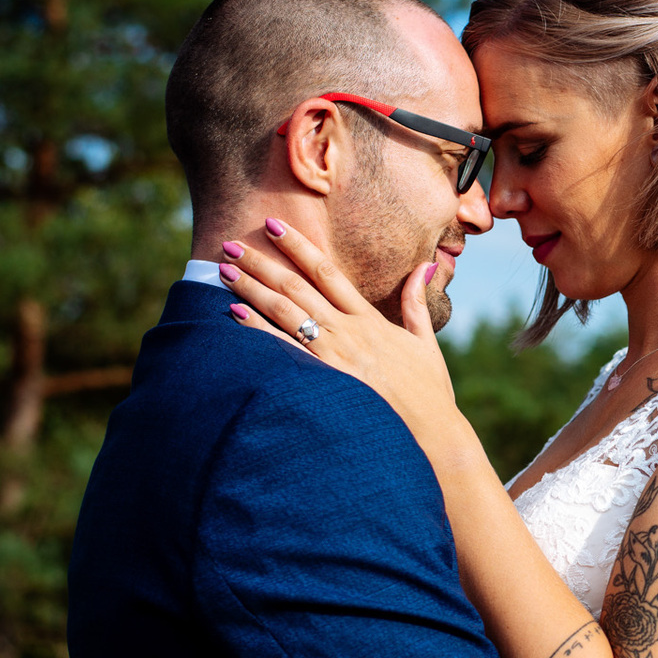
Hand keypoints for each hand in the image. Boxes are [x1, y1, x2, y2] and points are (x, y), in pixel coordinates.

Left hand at [220, 221, 461, 459]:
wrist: (432, 431)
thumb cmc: (428, 391)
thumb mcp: (425, 341)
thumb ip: (416, 302)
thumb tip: (426, 264)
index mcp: (369, 319)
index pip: (327, 271)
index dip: (298, 246)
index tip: (273, 226)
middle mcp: (348, 331)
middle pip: (297, 285)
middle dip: (262, 262)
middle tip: (231, 243)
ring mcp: (335, 355)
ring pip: (286, 311)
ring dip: (252, 288)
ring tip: (224, 270)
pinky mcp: (327, 379)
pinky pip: (285, 349)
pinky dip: (260, 329)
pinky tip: (235, 313)